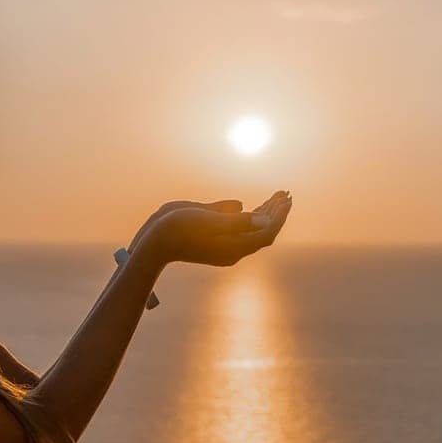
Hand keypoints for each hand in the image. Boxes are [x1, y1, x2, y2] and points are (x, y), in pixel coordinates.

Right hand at [128, 192, 291, 265]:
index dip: (279, 216)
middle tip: (286, 193)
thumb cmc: (178, 229)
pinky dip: (252, 215)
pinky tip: (257, 206)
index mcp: (233, 247)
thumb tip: (260, 218)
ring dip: (267, 212)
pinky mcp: (217, 240)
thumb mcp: (207, 221)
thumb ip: (235, 220)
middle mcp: (233, 249)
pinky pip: (241, 228)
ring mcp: (225, 246)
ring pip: (254, 230)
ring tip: (278, 195)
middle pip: (263, 231)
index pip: (266, 232)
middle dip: (277, 212)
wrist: (155, 242)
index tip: (287, 198)